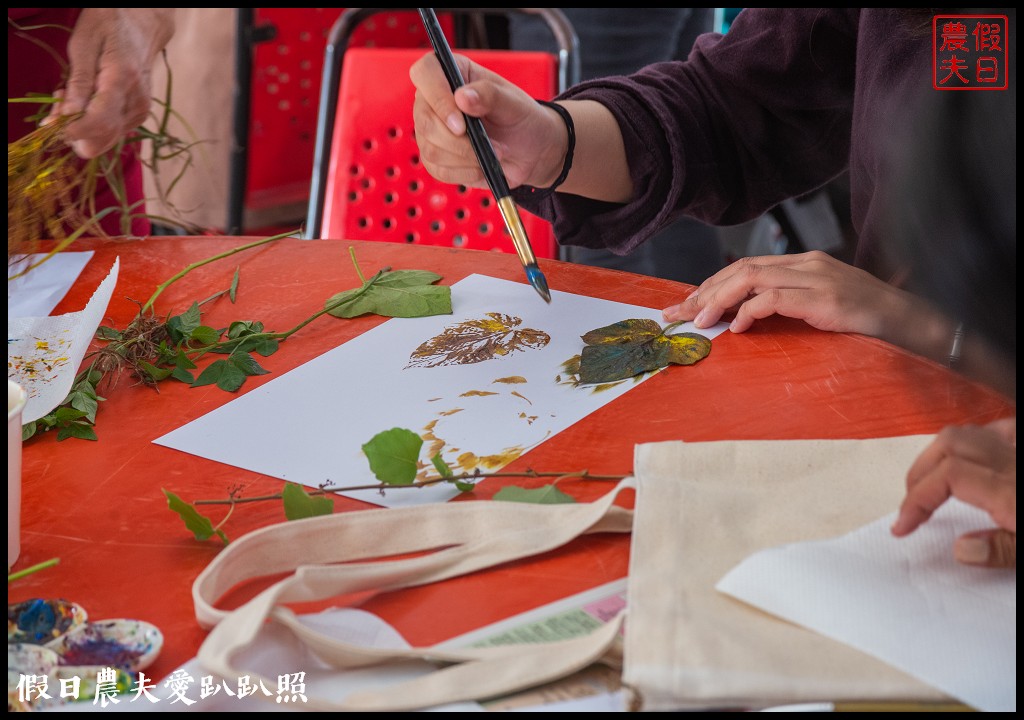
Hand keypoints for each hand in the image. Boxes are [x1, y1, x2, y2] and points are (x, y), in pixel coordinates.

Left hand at [46, 8, 174, 158]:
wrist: (142, 26)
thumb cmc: (108, 27)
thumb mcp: (83, 44)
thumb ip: (78, 83)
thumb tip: (68, 115)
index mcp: (122, 80)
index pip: (100, 121)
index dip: (73, 130)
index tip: (52, 124)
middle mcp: (136, 103)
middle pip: (102, 140)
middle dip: (73, 130)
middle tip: (58, 104)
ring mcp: (140, 112)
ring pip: (104, 140)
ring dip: (81, 126)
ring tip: (72, 97)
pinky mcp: (138, 116)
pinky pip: (111, 132)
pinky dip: (92, 123)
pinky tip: (86, 101)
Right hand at [410, 53, 567, 190]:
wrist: (530, 151)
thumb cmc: (522, 119)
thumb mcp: (514, 103)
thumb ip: (490, 95)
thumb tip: (462, 97)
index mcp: (453, 73)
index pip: (426, 72)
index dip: (437, 96)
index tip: (461, 122)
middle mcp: (435, 99)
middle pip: (425, 120)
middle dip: (458, 141)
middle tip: (492, 145)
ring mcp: (432, 130)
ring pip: (431, 149)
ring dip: (467, 159)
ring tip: (495, 154)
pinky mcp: (435, 158)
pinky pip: (439, 170)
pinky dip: (465, 173)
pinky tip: (483, 167)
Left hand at [662, 251, 929, 337]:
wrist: (914, 325)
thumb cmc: (866, 323)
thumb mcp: (818, 310)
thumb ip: (784, 306)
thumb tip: (740, 320)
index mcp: (803, 264)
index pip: (745, 267)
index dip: (711, 286)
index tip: (685, 307)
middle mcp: (807, 264)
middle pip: (741, 269)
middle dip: (704, 292)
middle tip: (678, 316)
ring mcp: (817, 279)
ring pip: (752, 278)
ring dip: (719, 300)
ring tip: (700, 321)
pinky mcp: (825, 299)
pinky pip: (776, 298)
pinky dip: (750, 311)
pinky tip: (737, 327)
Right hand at [891, 418, 1015, 567]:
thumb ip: (1001, 551)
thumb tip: (960, 549)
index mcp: (1009, 490)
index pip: (948, 477)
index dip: (916, 499)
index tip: (902, 526)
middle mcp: (1011, 463)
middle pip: (950, 446)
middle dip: (919, 473)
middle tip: (912, 505)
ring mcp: (1020, 451)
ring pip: (968, 433)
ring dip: (940, 454)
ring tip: (932, 481)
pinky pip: (999, 429)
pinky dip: (976, 439)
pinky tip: (971, 456)